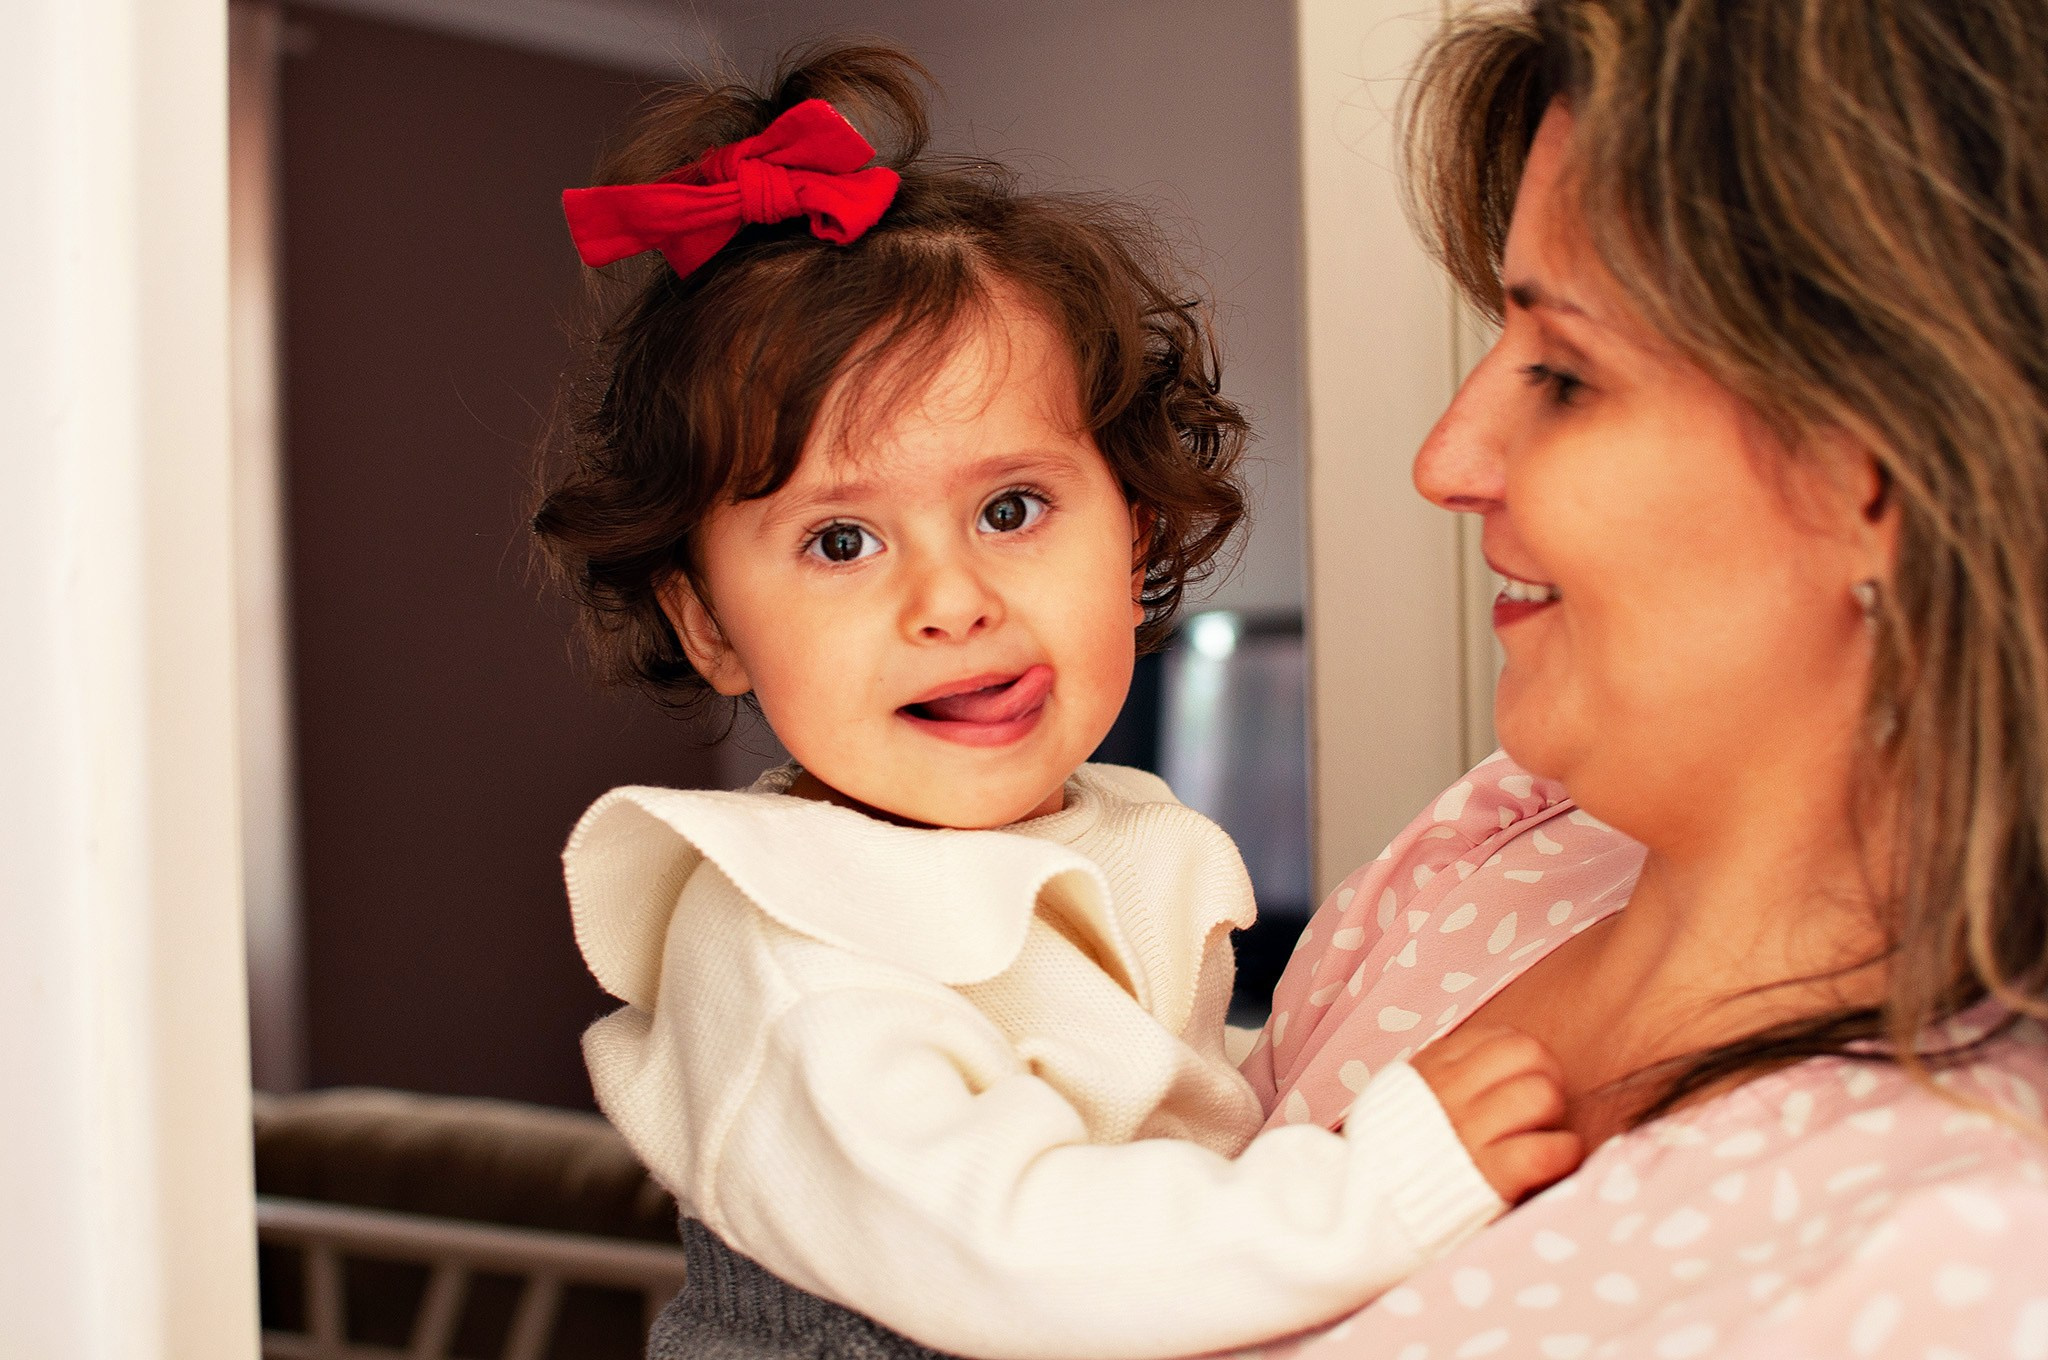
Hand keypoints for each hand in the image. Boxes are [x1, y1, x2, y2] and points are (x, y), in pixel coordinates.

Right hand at [1410, 1023, 1582, 1202]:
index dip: (1524, 1059)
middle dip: (1547, 1077)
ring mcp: (1469, 1133)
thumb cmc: (1399, 1154)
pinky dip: (1563, 1152)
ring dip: (1555, 1115)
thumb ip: (1443, 1074)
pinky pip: (1548, 1149)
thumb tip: (1494, 1057)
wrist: (1367, 1211)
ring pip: (1542, 1094)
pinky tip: (1554, 1160)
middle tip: (1540, 1108)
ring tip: (1542, 1133)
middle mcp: (1450, 1093)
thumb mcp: (1405, 1096)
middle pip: (1530, 1053)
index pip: (1502, 1038)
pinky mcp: (1490, 1176)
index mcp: (1432, 1068)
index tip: (1520, 1082)